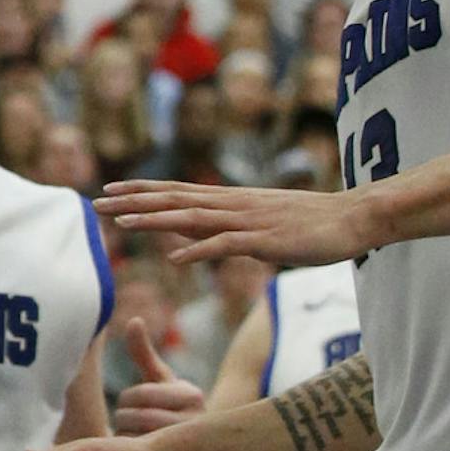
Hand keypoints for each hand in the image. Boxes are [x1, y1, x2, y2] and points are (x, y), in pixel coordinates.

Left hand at [96, 179, 371, 266]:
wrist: (352, 218)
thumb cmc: (308, 224)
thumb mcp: (258, 222)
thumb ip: (224, 226)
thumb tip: (191, 233)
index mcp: (229, 200)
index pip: (175, 191)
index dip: (140, 190)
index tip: (109, 191)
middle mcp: (232, 205)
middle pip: (173, 200)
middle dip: (133, 201)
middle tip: (97, 202)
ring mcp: (247, 221)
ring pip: (192, 218)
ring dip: (155, 220)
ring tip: (122, 224)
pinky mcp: (266, 241)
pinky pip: (227, 246)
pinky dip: (200, 251)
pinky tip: (176, 259)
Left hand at [112, 322, 208, 434]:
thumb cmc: (169, 407)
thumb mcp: (158, 380)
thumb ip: (143, 353)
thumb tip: (134, 320)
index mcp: (193, 394)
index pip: (140, 394)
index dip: (128, 399)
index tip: (133, 404)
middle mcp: (198, 422)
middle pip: (136, 418)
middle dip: (125, 419)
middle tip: (131, 424)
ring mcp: (192, 450)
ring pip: (136, 441)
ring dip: (126, 440)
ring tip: (135, 440)